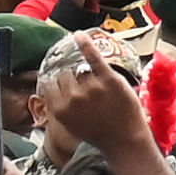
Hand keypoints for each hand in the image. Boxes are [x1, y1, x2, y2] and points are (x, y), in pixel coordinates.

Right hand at [33, 54, 149, 166]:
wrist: (124, 139)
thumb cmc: (98, 133)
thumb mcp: (69, 124)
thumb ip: (59, 106)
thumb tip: (52, 89)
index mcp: (60, 108)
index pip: (51, 85)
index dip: (59, 86)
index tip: (65, 88)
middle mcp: (73, 96)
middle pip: (65, 75)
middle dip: (74, 81)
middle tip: (88, 93)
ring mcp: (91, 86)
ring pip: (79, 69)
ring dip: (87, 74)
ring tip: (98, 89)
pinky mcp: (109, 79)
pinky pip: (93, 58)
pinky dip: (86, 45)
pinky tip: (79, 35)